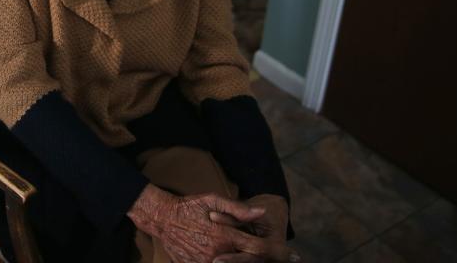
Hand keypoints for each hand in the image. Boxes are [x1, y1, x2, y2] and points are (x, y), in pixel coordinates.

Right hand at [128, 184, 298, 262]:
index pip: (257, 249)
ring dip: (244, 261)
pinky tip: (229, 258)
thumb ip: (238, 208)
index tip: (294, 255)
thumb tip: (261, 212)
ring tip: (258, 257)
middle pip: (248, 262)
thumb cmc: (189, 207)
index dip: (279, 253)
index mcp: (225, 237)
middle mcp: (217, 254)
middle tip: (289, 258)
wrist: (162, 219)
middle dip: (265, 260)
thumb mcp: (212, 200)